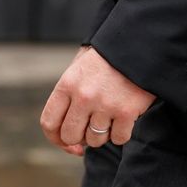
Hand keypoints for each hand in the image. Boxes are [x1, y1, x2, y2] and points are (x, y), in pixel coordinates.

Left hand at [40, 46, 155, 155]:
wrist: (138, 44)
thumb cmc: (107, 58)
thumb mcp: (80, 66)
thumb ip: (68, 94)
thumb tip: (62, 131)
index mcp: (67, 84)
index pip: (49, 123)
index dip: (56, 138)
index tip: (67, 142)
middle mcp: (83, 96)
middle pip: (70, 136)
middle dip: (79, 138)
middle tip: (90, 127)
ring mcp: (104, 105)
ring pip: (94, 141)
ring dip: (102, 134)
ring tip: (109, 115)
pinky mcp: (126, 113)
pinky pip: (118, 139)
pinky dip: (121, 133)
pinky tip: (123, 117)